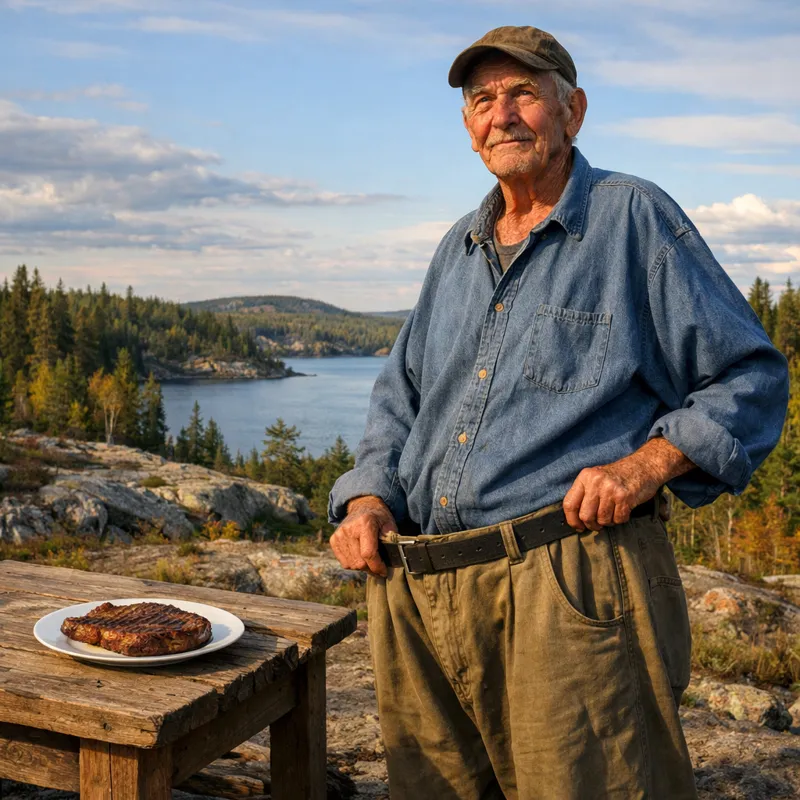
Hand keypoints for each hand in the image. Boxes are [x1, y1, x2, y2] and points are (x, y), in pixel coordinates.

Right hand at [329, 496, 394, 576]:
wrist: (362, 506)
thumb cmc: (379, 518)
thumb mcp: (389, 524)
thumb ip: (392, 540)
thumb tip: (395, 558)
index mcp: (365, 523)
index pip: (368, 553)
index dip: (377, 566)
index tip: (384, 571)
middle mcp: (349, 528)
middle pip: (359, 562)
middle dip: (371, 568)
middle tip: (378, 567)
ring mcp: (339, 534)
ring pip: (351, 565)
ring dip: (362, 567)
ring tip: (370, 560)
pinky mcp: (333, 540)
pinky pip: (344, 562)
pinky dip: (353, 563)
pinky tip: (360, 556)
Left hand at [562, 438, 693, 531]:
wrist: (643, 466)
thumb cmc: (618, 476)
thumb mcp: (596, 478)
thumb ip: (584, 494)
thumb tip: (575, 520)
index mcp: (585, 477)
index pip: (569, 503)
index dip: (572, 520)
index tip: (578, 527)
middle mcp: (595, 482)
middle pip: (585, 515)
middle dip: (592, 525)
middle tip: (598, 525)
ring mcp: (610, 489)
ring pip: (602, 519)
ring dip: (608, 522)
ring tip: (612, 513)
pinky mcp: (624, 496)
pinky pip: (618, 519)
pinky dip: (621, 519)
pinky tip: (623, 510)